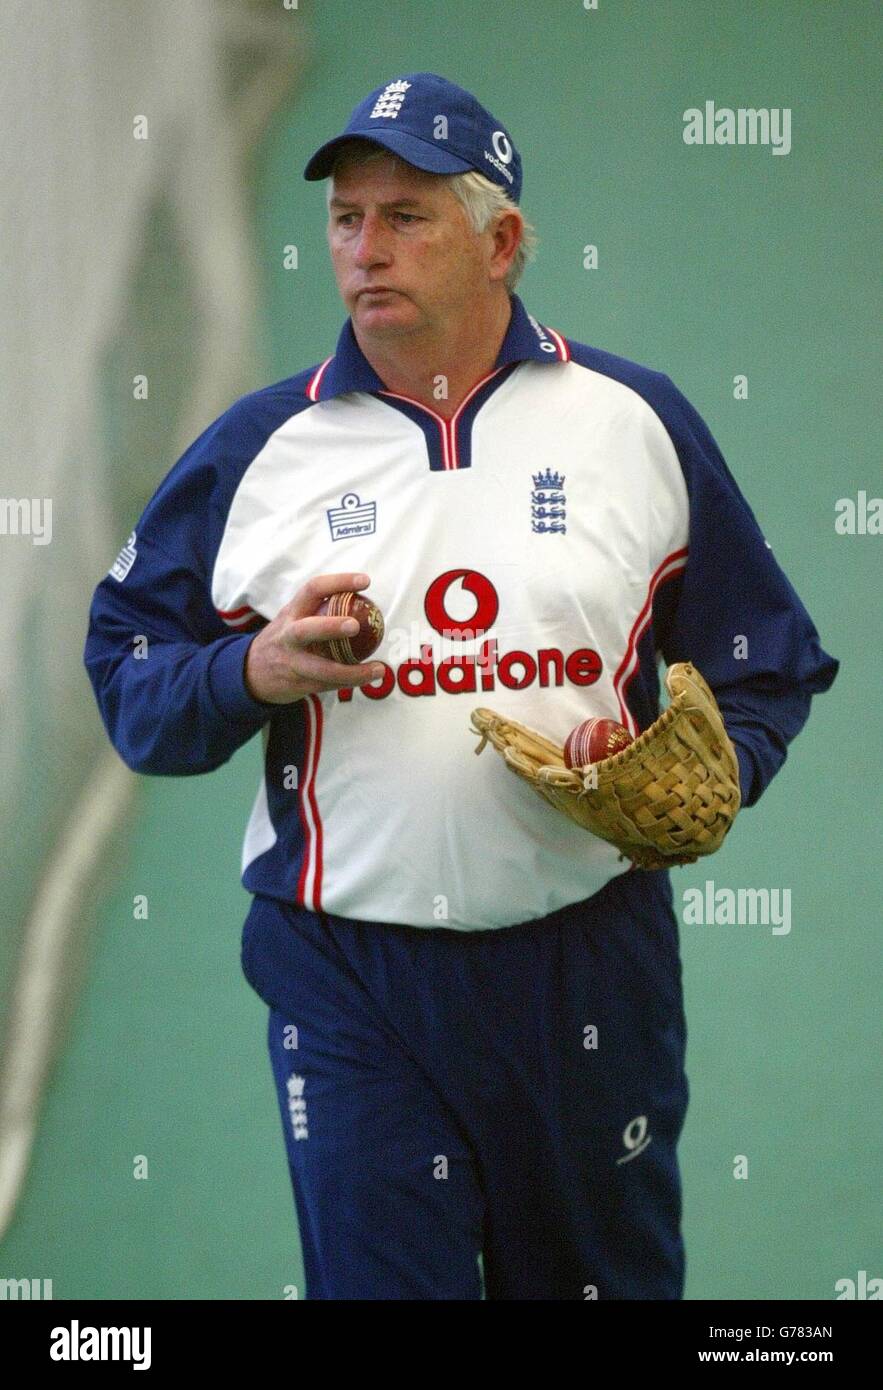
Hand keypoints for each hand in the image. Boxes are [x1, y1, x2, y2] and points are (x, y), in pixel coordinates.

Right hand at [244, 573, 383, 703]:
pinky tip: (371, 677)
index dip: (338, 582)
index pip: (313, 590)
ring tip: (379, 669)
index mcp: (292, 613)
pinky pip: (328, 685)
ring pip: (321, 669)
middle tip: (356, 625)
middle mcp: (289, 636)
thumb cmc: (286, 638)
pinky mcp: (299, 684)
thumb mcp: (294, 617)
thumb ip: (319, 609)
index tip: (365, 581)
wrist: (252, 672)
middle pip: (306, 630)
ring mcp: (292, 663)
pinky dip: (351, 682)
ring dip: (352, 671)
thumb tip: (363, 599)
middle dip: (330, 627)